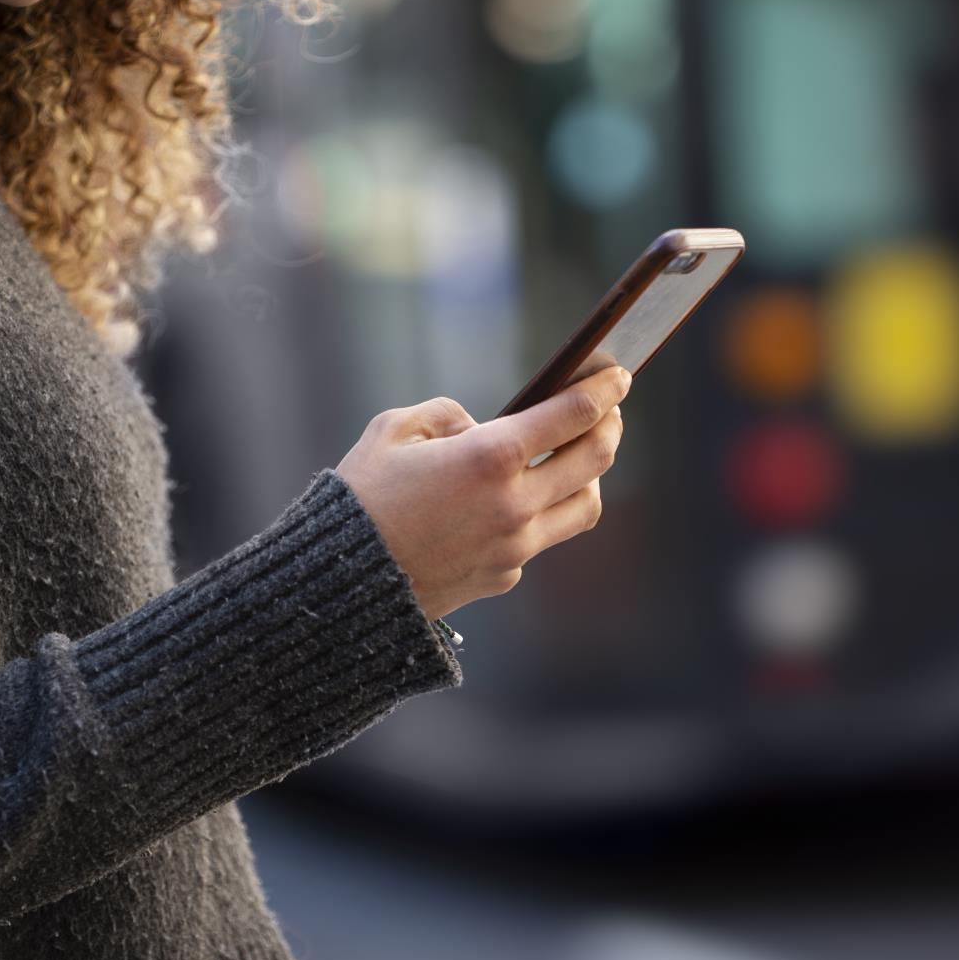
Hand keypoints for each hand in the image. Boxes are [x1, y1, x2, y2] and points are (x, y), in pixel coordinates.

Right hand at [333, 365, 630, 621]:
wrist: (339, 584)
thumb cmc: (361, 498)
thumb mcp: (392, 430)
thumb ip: (445, 415)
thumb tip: (478, 426)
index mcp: (489, 457)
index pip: (573, 415)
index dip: (604, 390)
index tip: (619, 375)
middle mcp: (514, 504)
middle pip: (596, 460)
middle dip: (610, 426)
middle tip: (609, 410)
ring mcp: (515, 546)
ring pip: (584, 507)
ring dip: (590, 476)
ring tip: (576, 457)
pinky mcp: (505, 576)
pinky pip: (541, 538)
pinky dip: (540, 513)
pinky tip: (518, 500)